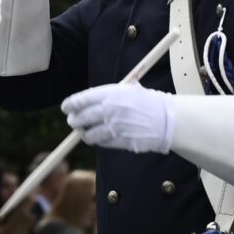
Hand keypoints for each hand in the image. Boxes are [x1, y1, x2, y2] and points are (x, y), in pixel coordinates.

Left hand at [61, 82, 176, 153]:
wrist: (167, 119)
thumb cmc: (148, 102)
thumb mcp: (129, 89)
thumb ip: (109, 94)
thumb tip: (91, 97)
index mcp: (109, 94)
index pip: (79, 100)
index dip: (69, 105)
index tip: (66, 108)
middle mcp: (108, 110)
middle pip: (80, 118)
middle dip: (74, 121)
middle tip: (74, 121)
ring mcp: (113, 127)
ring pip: (88, 134)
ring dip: (85, 134)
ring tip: (87, 132)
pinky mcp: (119, 141)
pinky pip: (102, 143)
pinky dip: (99, 141)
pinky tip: (102, 137)